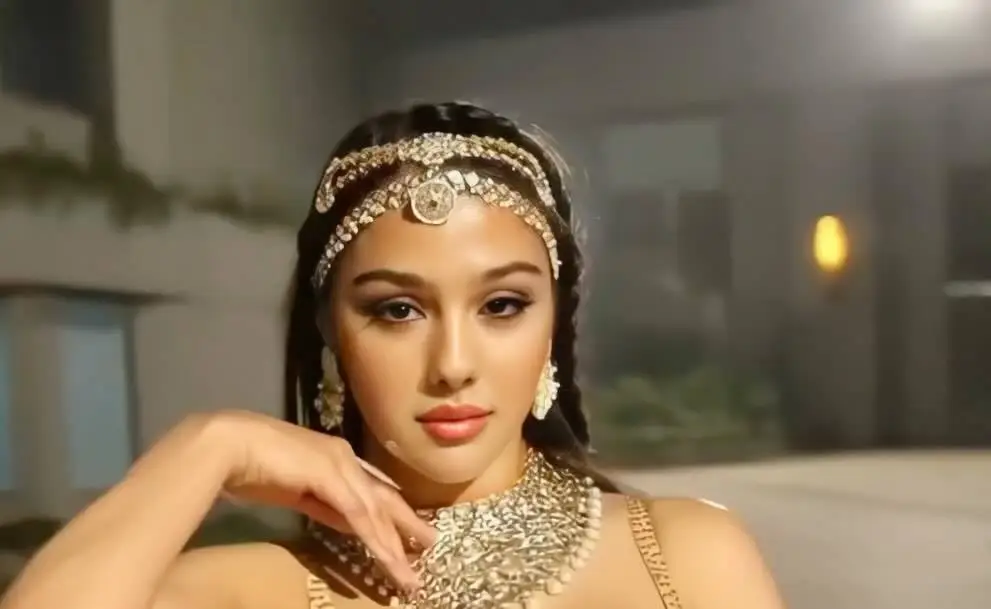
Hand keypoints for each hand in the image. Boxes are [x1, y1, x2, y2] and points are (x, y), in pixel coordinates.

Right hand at [207, 410, 433, 589]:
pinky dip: (375, 539)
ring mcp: (340, 464)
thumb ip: (322, 503)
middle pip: (384, 498)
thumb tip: (346, 522)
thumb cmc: (252, 465)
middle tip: (431, 545)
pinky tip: (387, 558)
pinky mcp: (330, 476)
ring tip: (409, 573)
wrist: (229, 445)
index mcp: (335, 457)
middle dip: (407, 524)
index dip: (390, 513)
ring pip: (376, 511)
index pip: (371, 489)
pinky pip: (359, 515)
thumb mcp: (295, 490)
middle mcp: (344, 458)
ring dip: (394, 544)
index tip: (406, 532)